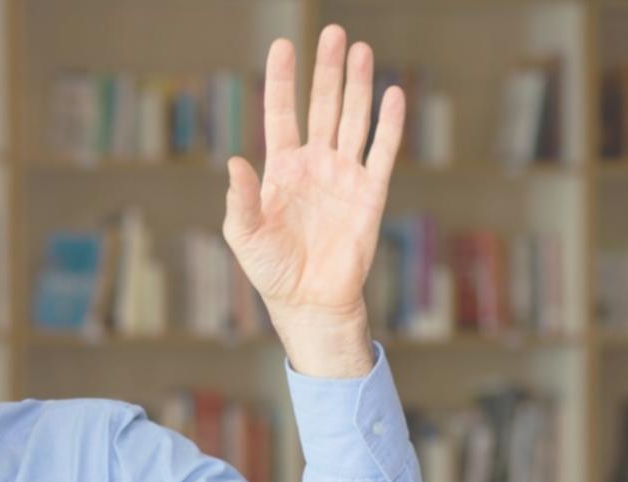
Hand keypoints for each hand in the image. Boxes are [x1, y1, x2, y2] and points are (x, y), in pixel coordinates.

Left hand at [222, 25, 403, 374]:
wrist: (309, 302)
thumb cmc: (271, 270)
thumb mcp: (244, 235)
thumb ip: (240, 200)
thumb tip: (235, 163)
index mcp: (281, 169)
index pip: (281, 113)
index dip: (281, 81)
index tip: (282, 46)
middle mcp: (314, 164)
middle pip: (322, 106)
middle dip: (327, 70)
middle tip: (333, 33)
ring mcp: (344, 175)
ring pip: (353, 119)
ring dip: (358, 86)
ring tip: (361, 49)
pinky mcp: (370, 193)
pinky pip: (381, 151)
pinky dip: (388, 124)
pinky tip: (392, 94)